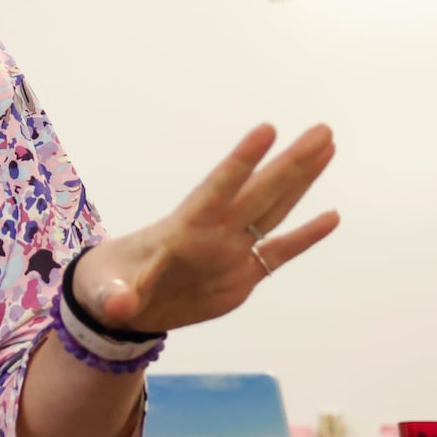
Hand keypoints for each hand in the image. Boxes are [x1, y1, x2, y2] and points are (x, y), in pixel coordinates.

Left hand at [74, 123, 338, 334]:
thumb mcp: (104, 294)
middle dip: (289, 163)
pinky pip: (280, 252)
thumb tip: (121, 307)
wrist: (122, 305)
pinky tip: (331, 216)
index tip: (266, 130)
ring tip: (326, 146)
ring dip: (301, 181)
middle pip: (258, 192)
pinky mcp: (242, 275)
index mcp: (181, 230)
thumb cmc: (107, 287)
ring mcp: (230, 251)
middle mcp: (213, 232)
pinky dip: (305, 236)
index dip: (240, 162)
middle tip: (322, 129)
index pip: (216, 190)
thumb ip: (115, 298)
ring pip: (274, 210)